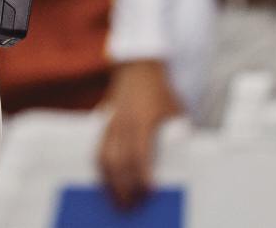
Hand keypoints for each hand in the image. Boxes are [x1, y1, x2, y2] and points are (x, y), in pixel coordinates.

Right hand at [99, 61, 185, 207]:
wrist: (140, 68)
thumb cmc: (162, 94)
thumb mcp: (176, 113)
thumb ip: (175, 137)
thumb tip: (177, 165)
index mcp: (143, 119)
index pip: (139, 154)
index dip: (143, 175)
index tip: (150, 193)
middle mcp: (123, 122)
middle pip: (119, 161)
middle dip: (124, 187)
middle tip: (132, 207)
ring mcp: (111, 123)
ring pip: (105, 158)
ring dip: (110, 182)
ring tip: (118, 200)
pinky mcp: (104, 124)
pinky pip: (98, 150)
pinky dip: (102, 169)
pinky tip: (108, 182)